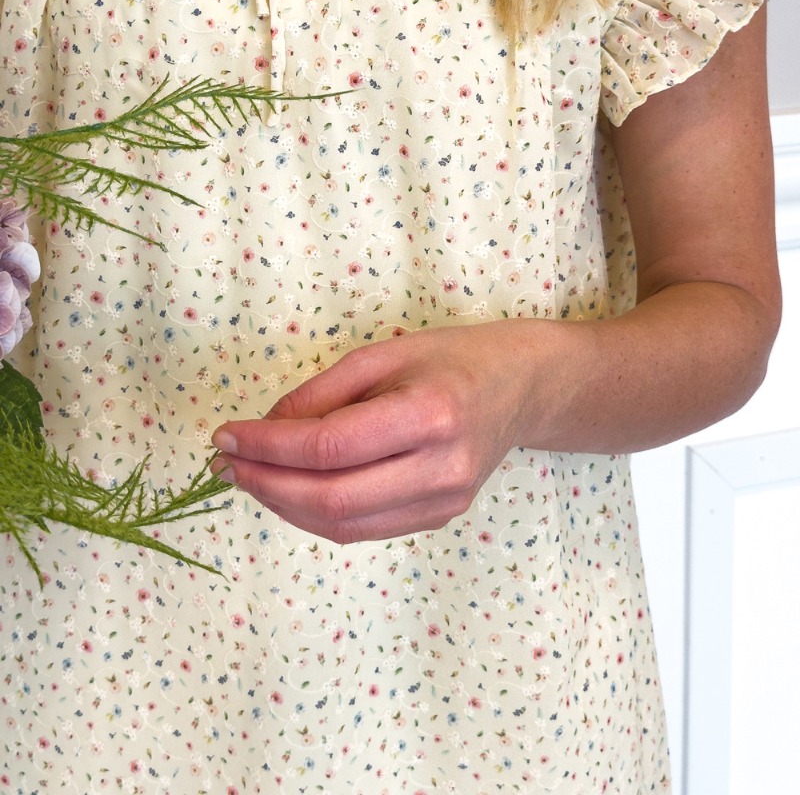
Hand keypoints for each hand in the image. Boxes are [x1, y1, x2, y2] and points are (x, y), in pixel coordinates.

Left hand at [210, 323, 530, 543]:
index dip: (268, 447)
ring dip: (284, 505)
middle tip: (225, 463)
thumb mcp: (383, 354)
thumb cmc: (451, 358)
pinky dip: (316, 514)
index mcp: (431, 414)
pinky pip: (363, 529)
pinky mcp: (440, 518)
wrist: (521, 387)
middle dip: (266, 484)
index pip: (330, 446)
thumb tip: (263, 430)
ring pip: (343, 525)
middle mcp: (442, 469)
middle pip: (332, 498)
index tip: (226, 435)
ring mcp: (444, 502)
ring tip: (248, 476)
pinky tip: (290, 488)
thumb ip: (321, 392)